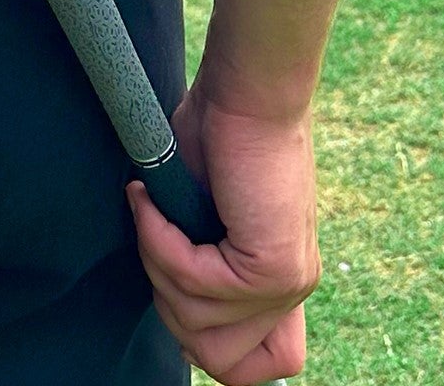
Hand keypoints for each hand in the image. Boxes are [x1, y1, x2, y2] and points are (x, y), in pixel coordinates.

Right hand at [128, 74, 319, 382]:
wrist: (247, 86)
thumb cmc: (216, 130)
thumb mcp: (203, 214)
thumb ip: (200, 264)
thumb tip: (172, 304)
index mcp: (279, 281)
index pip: (265, 365)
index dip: (212, 343)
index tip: (178, 285)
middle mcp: (292, 289)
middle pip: (217, 359)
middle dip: (167, 301)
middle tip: (154, 236)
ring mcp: (287, 282)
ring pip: (197, 323)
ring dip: (157, 263)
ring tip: (152, 207)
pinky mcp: (272, 266)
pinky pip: (196, 282)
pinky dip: (160, 241)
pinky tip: (152, 200)